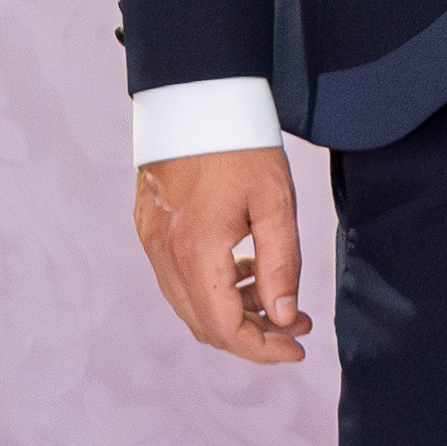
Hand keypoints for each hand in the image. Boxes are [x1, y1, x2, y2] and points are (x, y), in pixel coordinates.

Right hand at [135, 145, 313, 364]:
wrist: (195, 95)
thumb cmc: (240, 143)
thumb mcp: (276, 202)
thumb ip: (281, 264)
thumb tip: (284, 317)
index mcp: (196, 251)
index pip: (225, 328)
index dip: (263, 349)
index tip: (297, 348)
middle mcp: (164, 253)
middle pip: (204, 325)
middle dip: (253, 334)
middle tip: (295, 323)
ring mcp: (151, 241)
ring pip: (189, 305)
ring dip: (232, 313)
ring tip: (277, 299)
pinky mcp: (149, 228)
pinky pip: (177, 279)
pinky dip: (211, 289)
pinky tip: (246, 270)